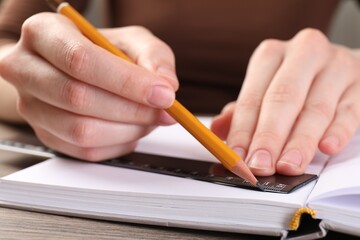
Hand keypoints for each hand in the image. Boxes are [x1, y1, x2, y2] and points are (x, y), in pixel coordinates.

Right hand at [0, 13, 177, 160]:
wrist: (70, 66)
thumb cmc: (100, 50)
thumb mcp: (131, 40)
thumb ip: (153, 57)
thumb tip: (166, 86)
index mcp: (44, 33)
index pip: (81, 60)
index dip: (127, 82)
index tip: (163, 94)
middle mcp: (26, 69)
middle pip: (79, 98)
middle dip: (133, 110)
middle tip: (164, 110)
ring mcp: (32, 107)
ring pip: (82, 131)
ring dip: (128, 130)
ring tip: (148, 119)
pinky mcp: (46, 135)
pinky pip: (85, 151)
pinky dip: (118, 144)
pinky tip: (130, 129)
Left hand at [211, 28, 359, 175]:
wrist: (338, 65)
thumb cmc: (296, 80)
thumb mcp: (266, 87)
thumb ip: (243, 109)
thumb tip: (217, 129)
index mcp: (272, 55)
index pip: (253, 97)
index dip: (242, 130)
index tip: (236, 156)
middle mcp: (303, 54)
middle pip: (283, 99)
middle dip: (269, 137)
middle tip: (260, 165)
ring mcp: (335, 67)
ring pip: (315, 109)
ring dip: (300, 142)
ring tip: (287, 165)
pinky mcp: (359, 85)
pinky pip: (349, 111)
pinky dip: (337, 131)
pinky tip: (326, 148)